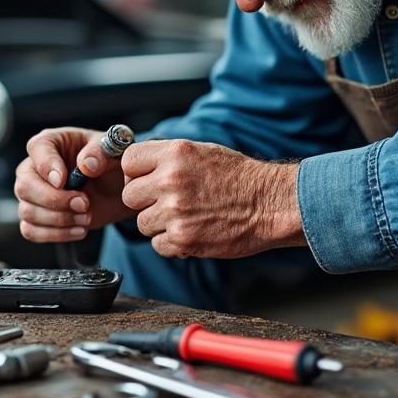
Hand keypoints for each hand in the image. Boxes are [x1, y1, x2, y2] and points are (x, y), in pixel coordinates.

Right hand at [14, 127, 135, 242]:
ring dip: (60, 220)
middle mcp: (34, 167)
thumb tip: (86, 165)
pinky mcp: (35, 217)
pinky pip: (31, 231)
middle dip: (55, 200)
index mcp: (50, 142)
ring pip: (27, 211)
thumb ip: (100, 153)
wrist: (115, 189)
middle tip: (84, 203)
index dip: (48, 167)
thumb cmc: (109, 163)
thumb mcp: (112, 151)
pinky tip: (79, 229)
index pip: (37, 149)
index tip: (64, 180)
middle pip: (24, 186)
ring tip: (87, 217)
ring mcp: (31, 194)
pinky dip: (56, 234)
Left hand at [120, 139, 304, 258]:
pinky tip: (193, 231)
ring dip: (159, 224)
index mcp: (174, 153)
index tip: (147, 180)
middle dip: (145, 201)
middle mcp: (170, 180)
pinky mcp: (182, 239)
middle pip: (130, 195)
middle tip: (168, 203)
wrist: (269, 204)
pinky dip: (172, 243)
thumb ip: (167, 158)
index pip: (128, 161)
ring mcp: (174, 211)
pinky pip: (158, 245)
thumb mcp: (201, 152)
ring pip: (142, 223)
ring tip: (187, 217)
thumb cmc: (239, 177)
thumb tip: (137, 166)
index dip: (135, 173)